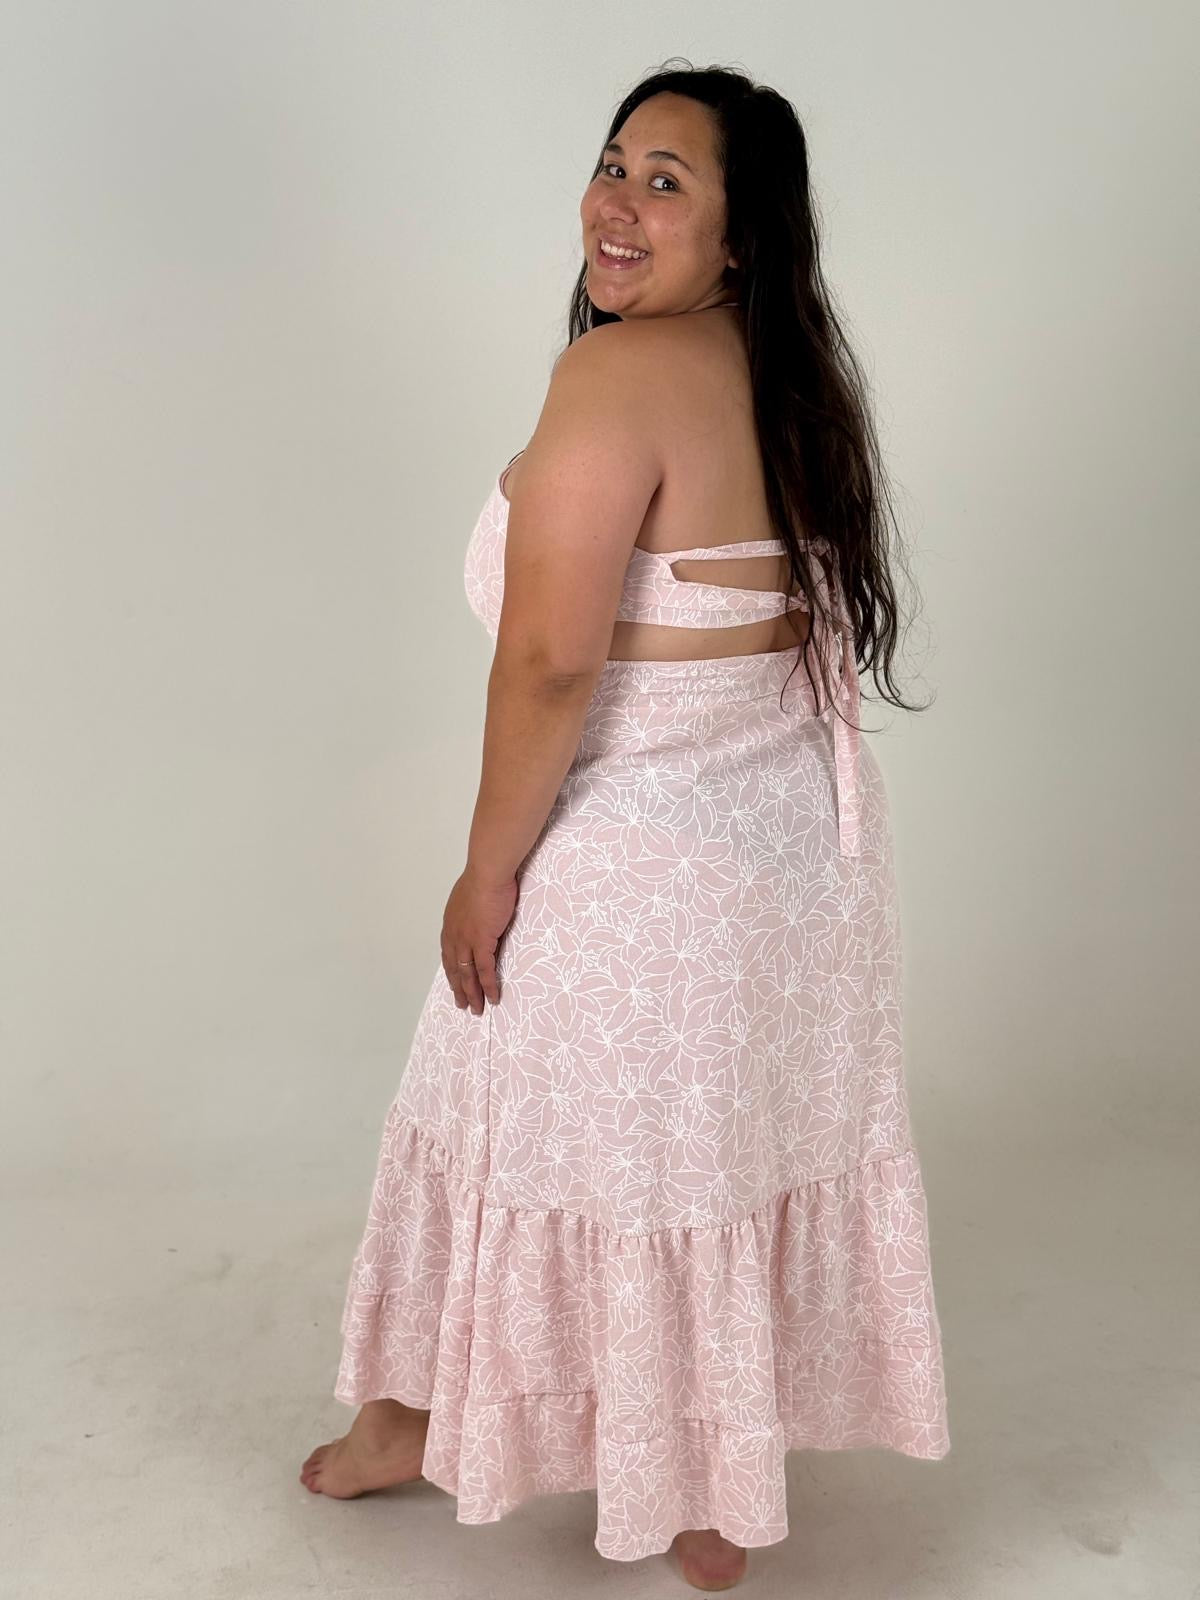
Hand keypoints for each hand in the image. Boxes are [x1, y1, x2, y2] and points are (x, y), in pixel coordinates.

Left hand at [440, 863, 517, 1013]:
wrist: (488, 873)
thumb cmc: (483, 879)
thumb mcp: (471, 898)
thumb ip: (473, 912)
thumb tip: (480, 917)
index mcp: (451, 925)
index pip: (449, 954)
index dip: (452, 971)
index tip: (455, 983)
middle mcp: (454, 936)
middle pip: (455, 969)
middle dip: (459, 989)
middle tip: (463, 1004)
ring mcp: (466, 941)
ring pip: (467, 975)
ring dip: (472, 994)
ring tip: (477, 1009)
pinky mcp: (482, 942)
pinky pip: (485, 971)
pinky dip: (488, 986)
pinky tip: (492, 998)